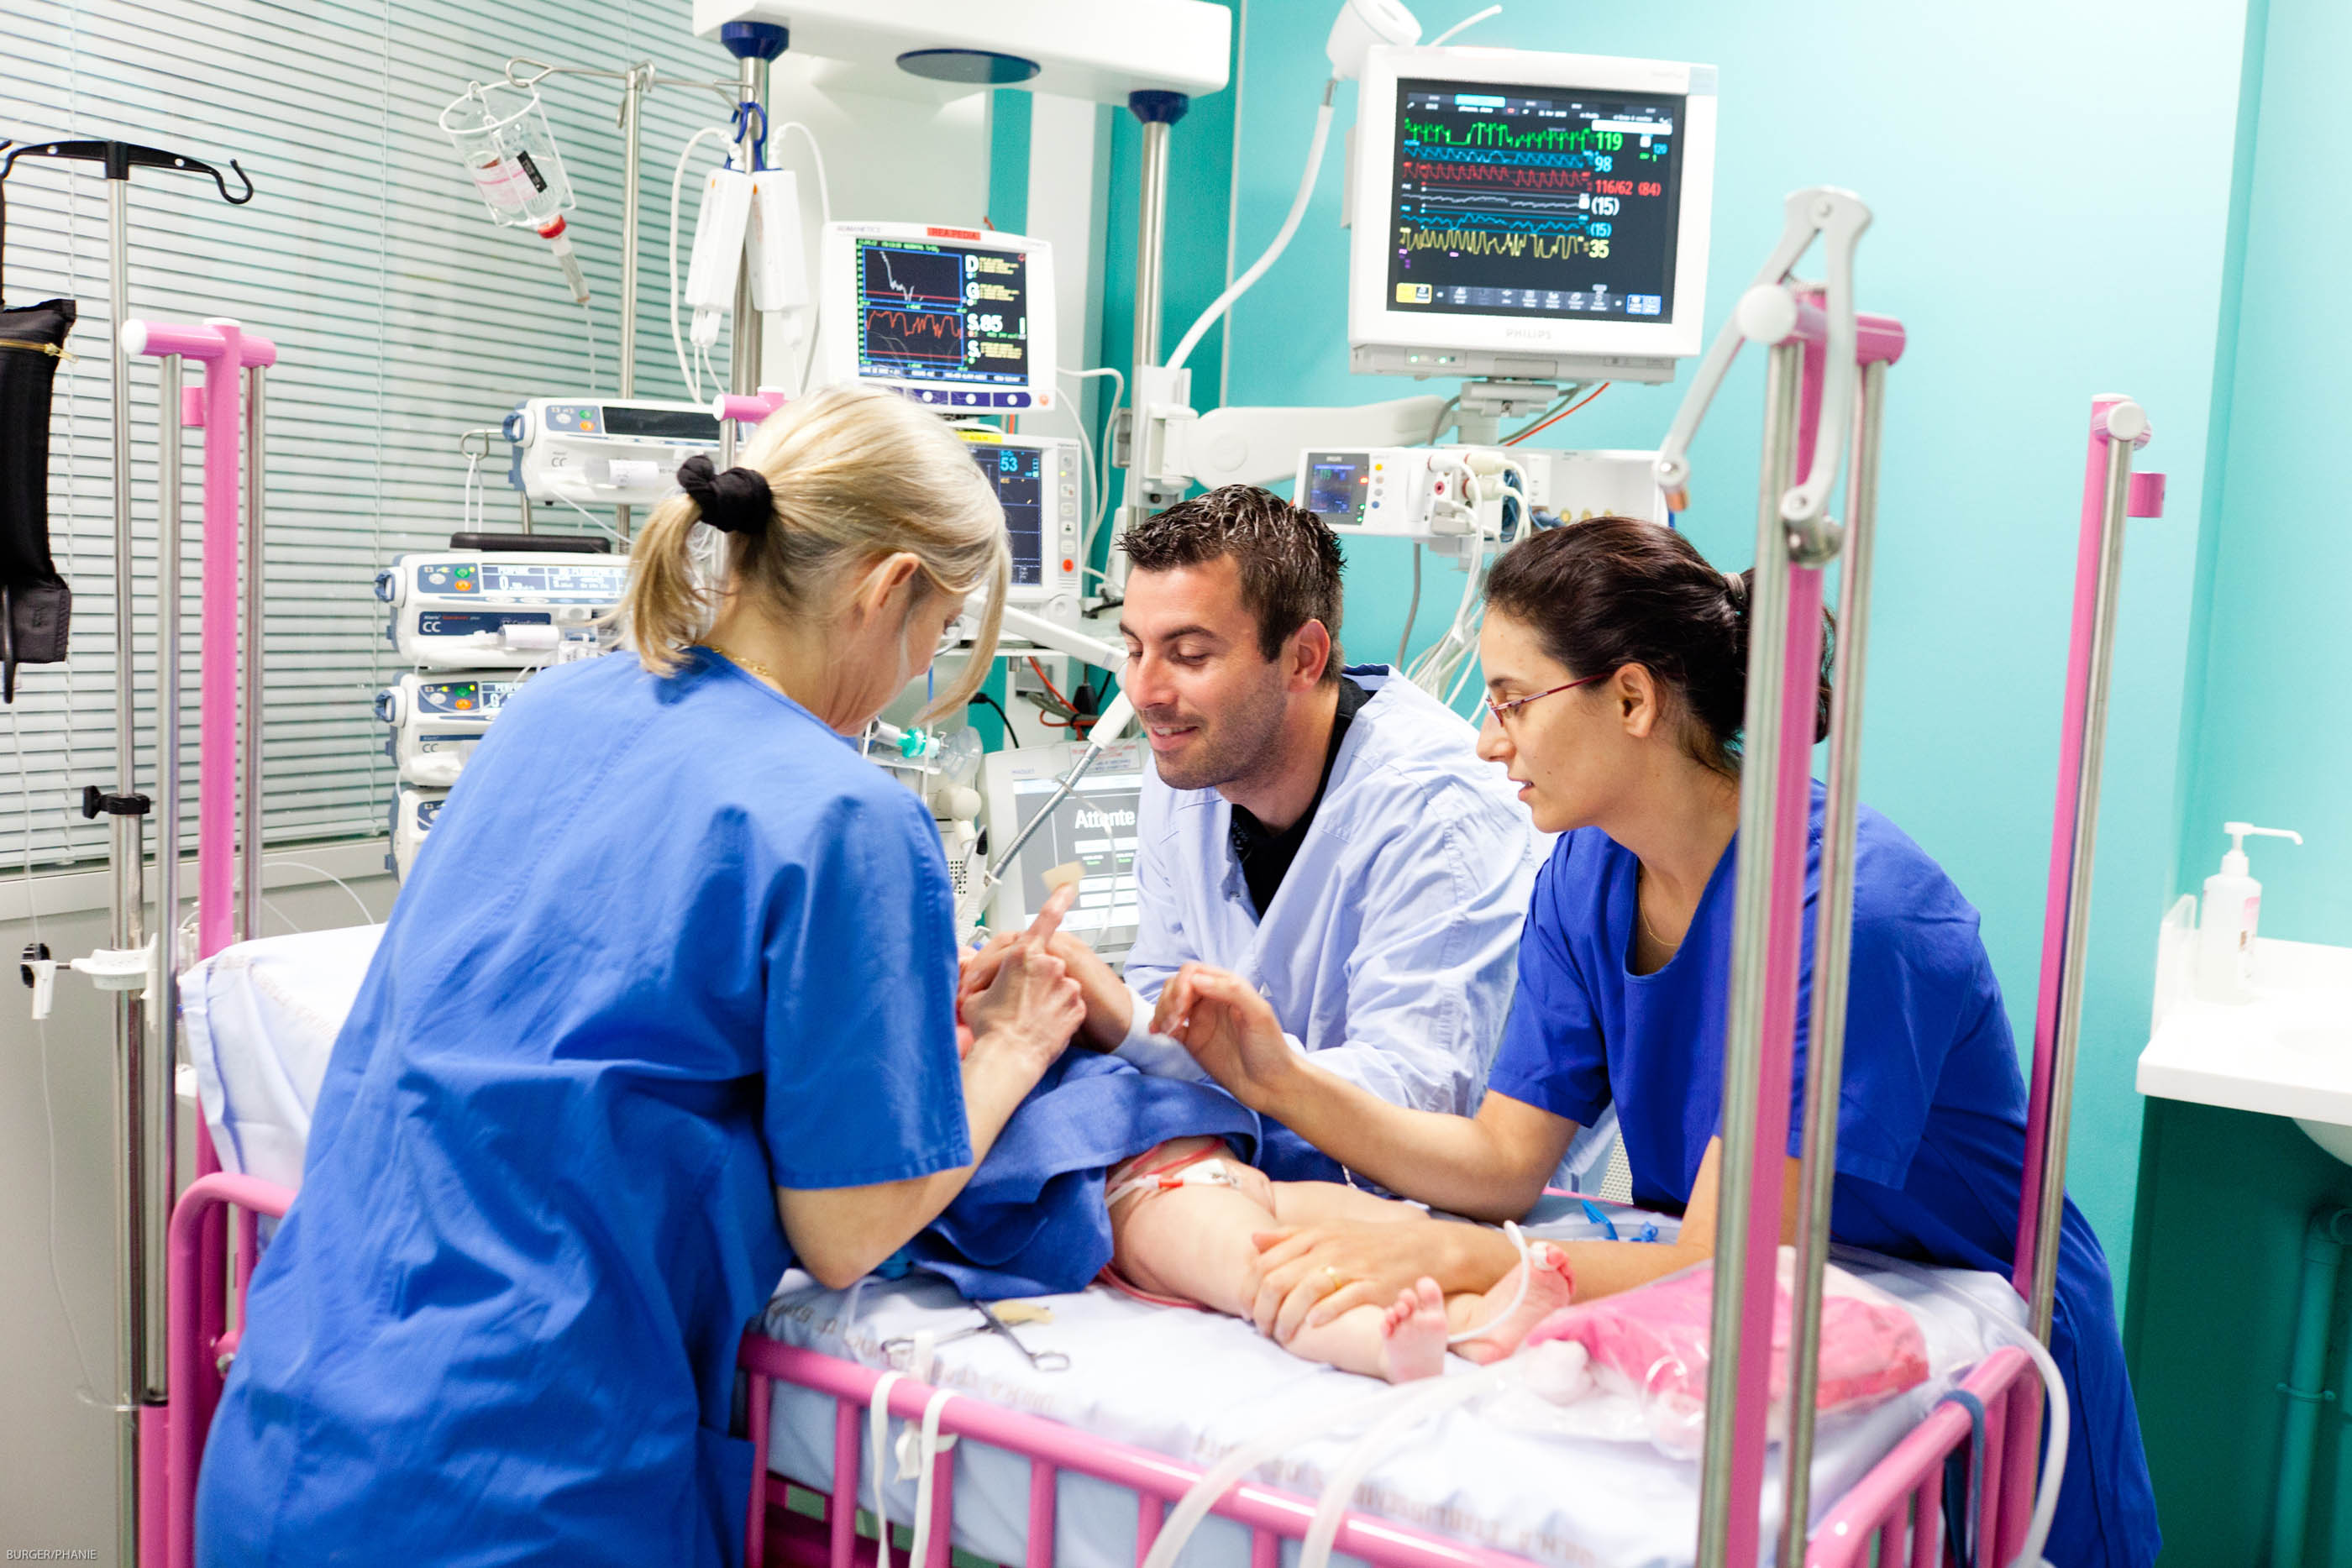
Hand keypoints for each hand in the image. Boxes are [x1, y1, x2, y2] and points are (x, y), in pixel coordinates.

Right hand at [961, 887, 1083, 1072]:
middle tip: (1014, 1001)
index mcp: (1023, 955)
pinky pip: (1068, 1005)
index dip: (1057, 900)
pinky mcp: (1077, 1007)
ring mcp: (1066, 985)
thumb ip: (985, 981)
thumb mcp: (975, 997)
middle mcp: (1050, 964)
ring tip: (1026, 1019)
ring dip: (1045, 997)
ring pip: (1057, 985)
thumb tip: (979, 982)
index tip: (1069, 887)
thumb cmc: (991, 1028)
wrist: (1010, 1057)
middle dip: (1031, 980)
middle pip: (1043, 964)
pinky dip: (1058, 1013)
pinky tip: (1042, 1026)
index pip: (1045, 919)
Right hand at [1151, 963, 1300, 1112]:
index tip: (1182, 1005)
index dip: (1182, 985)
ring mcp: (1200, 1020)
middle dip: (1170, 998)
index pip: (1193, 972)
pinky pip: (1168, 1025)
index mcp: (1227, 987)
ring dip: (1162, 1011)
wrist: (1270, 1085)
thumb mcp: (1259, 1013)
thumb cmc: (1271, 1049)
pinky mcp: (1192, 1040)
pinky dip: (1159, 1025)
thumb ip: (1231, 990)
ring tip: (1168, 1029)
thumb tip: (1196, 980)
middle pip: (1176, 985)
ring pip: (1169, 1003)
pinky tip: (1159, 1033)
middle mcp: (1211, 1000)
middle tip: (1175, 1020)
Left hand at [1244, 1220, 1484, 1343]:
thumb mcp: (1330, 1229)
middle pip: (1278, 1279)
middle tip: (1260, 1328)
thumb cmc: (1371, 1242)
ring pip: (1304, 1292)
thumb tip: (1253, 1239)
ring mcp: (1351, 1266)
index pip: (1266, 1262)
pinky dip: (1323, 1313)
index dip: (1249, 1289)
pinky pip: (1342, 1299)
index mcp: (1315, 1234)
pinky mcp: (1373, 1286)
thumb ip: (1290, 1235)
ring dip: (1287, 1319)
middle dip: (1262, 1310)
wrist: (1422, 1247)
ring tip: (1282, 1336)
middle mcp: (1329, 1248)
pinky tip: (1312, 1325)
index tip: (1245, 1309)